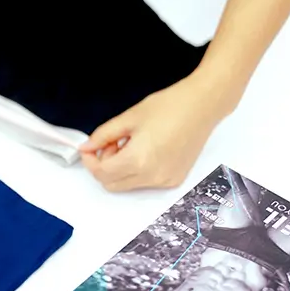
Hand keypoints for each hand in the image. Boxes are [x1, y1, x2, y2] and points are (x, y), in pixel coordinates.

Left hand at [79, 69, 238, 191]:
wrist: (203, 106)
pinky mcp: (175, 179)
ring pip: (128, 185)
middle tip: (111, 143)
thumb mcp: (128, 117)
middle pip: (112, 184)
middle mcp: (152, 176)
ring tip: (131, 143)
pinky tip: (146, 149)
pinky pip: (145, 182)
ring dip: (121, 169)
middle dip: (104, 166)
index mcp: (138, 160)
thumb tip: (86, 147)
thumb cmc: (169, 106)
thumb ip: (103, 135)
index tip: (89, 148)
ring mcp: (165, 180)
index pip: (101, 173)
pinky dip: (137, 170)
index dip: (90, 161)